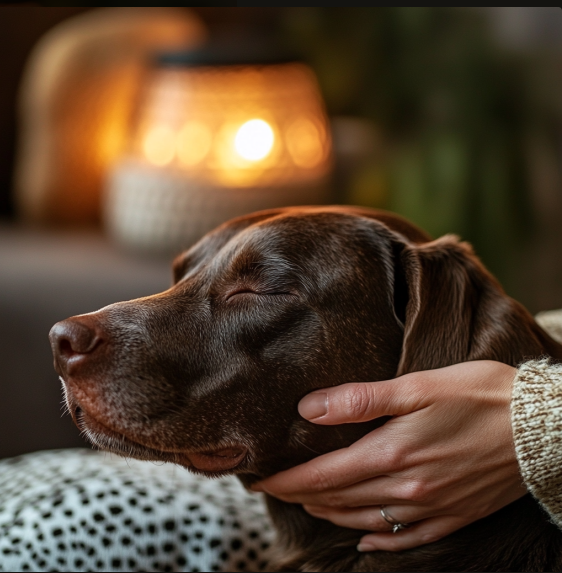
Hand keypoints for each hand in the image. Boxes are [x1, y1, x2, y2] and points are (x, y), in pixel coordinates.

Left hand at [253, 361, 525, 550]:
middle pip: (339, 500)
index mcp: (393, 454)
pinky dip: (378, 540)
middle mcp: (407, 489)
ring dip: (331, 514)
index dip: (288, 481)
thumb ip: (360, 400)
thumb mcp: (416, 386)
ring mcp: (430, 508)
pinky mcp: (453, 516)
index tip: (261, 481)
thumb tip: (309, 409)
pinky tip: (364, 540)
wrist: (543, 427)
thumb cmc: (479, 396)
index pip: (323, 476)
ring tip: (309, 504)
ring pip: (365, 521)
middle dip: (302, 496)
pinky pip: (406, 539)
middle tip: (277, 490)